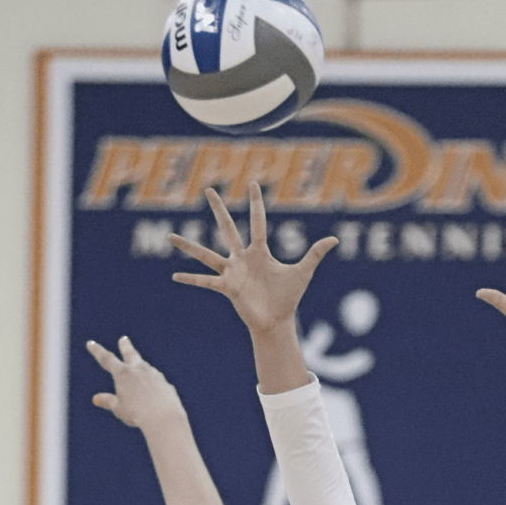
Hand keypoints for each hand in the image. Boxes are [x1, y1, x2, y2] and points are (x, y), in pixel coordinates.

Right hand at [86, 336, 183, 428]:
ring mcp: (154, 375)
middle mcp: (139, 370)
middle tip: (124, 339)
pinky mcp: (166, 384)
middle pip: (130, 354)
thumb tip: (96, 399)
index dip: (98, 351)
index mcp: (123, 374)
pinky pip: (157, 382)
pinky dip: (153, 383)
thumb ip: (108, 401)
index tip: (91, 344)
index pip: (107, 359)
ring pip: (145, 367)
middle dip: (125, 346)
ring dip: (140, 366)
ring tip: (138, 369)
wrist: (164, 418)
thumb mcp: (119, 409)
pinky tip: (154, 391)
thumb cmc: (138, 415)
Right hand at [170, 182, 336, 335]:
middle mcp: (243, 258)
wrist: (277, 321)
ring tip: (170, 236)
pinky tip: (174, 275)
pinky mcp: (227, 287)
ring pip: (207, 254)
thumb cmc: (288, 298)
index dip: (256, 203)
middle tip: (209, 189)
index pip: (257, 221)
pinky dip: (191, 279)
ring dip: (189, 246)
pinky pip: (205, 281)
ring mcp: (232, 272)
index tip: (252, 183)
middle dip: (219, 209)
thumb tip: (335, 239)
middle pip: (228, 227)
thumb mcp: (303, 272)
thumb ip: (315, 253)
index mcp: (260, 251)